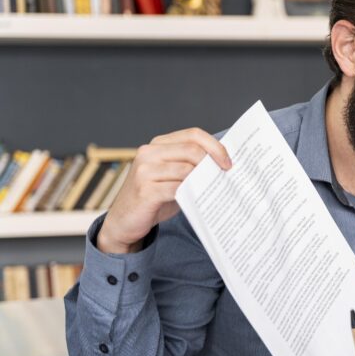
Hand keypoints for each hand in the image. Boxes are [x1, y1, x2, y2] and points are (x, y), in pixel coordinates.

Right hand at [97, 128, 231, 253]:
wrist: (124, 220)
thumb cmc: (153, 197)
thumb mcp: (172, 176)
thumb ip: (190, 166)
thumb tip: (223, 165)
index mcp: (157, 145)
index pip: (192, 135)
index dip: (215, 146)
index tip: (228, 162)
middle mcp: (149, 153)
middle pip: (192, 149)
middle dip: (214, 162)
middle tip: (226, 175)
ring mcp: (145, 171)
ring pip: (186, 169)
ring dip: (205, 179)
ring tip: (215, 188)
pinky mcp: (145, 191)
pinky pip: (177, 189)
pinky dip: (192, 193)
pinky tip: (200, 199)